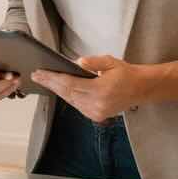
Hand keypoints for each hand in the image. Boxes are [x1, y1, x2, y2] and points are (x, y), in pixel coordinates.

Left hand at [30, 55, 153, 122]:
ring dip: (56, 90)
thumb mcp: (110, 62)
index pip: (69, 84)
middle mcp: (97, 104)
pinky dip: (67, 96)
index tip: (39, 73)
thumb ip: (93, 62)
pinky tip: (58, 89)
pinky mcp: (96, 116)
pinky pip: (76, 105)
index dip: (52, 78)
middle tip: (36, 76)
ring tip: (44, 80)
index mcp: (101, 90)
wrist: (141, 89)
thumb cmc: (126, 73)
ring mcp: (96, 112)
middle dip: (50, 84)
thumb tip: (76, 63)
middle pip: (67, 93)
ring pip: (70, 100)